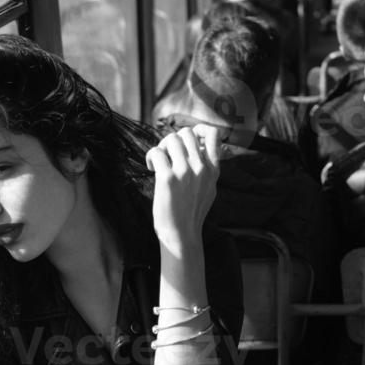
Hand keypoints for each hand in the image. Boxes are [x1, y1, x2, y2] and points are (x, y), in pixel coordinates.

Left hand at [146, 125, 220, 251]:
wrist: (182, 235)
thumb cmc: (191, 213)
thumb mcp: (209, 189)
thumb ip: (208, 169)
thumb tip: (205, 148)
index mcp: (213, 169)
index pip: (214, 134)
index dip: (199, 130)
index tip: (188, 140)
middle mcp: (201, 167)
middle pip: (186, 133)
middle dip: (174, 140)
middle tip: (167, 155)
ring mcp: (185, 172)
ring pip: (171, 139)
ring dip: (161, 147)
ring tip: (159, 163)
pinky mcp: (168, 178)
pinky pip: (156, 152)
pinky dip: (151, 157)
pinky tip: (151, 168)